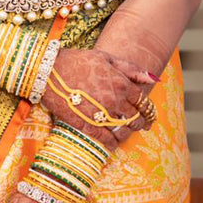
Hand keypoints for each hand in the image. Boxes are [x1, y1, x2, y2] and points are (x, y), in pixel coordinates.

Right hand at [39, 45, 157, 149]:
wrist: (49, 70)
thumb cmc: (77, 60)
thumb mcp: (106, 58)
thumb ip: (131, 69)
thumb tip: (154, 78)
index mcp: (121, 83)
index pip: (142, 101)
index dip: (147, 108)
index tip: (147, 112)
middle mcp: (114, 100)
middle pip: (135, 117)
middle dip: (140, 122)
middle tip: (141, 125)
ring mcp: (101, 114)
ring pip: (122, 130)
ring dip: (127, 134)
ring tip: (126, 134)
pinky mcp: (86, 124)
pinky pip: (104, 139)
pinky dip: (111, 143)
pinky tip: (113, 144)